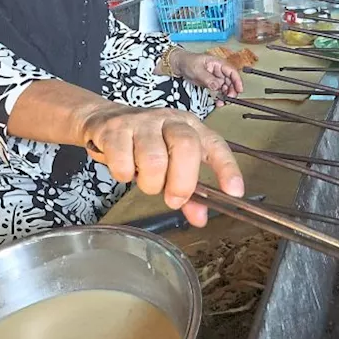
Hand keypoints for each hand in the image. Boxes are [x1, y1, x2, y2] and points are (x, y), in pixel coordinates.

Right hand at [80, 106, 244, 226]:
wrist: (105, 120)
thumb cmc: (145, 145)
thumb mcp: (170, 164)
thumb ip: (188, 191)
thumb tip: (200, 219)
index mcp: (190, 126)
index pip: (216, 145)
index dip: (227, 169)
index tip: (234, 192)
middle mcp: (169, 120)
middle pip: (186, 147)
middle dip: (182, 182)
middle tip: (173, 200)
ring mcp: (142, 122)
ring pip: (153, 159)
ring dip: (150, 183)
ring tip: (146, 182)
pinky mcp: (115, 129)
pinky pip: (123, 162)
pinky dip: (124, 175)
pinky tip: (124, 170)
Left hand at [174, 51, 243, 98]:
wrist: (179, 64)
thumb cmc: (188, 61)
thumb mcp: (197, 69)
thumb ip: (207, 78)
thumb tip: (217, 86)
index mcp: (218, 63)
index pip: (232, 71)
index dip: (237, 80)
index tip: (239, 89)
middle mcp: (219, 70)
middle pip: (231, 81)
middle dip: (232, 90)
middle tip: (230, 98)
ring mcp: (216, 77)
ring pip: (226, 87)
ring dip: (226, 95)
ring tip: (222, 102)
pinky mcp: (212, 83)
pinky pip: (219, 91)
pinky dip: (220, 97)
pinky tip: (218, 102)